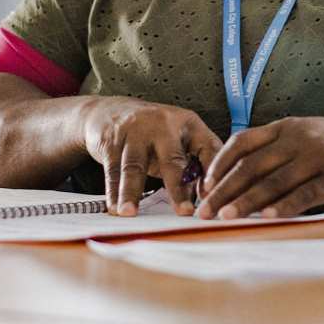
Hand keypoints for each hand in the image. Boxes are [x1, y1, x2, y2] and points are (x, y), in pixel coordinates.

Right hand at [80, 97, 221, 216]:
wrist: (111, 110)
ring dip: (132, 192)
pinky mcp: (112, 139)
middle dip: (178, 188)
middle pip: (172, 159)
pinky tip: (114, 208)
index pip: (208, 146)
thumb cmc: (153, 133)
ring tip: (131, 213)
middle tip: (184, 212)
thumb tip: (206, 200)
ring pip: (135, 165)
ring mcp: (136, 130)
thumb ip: (192, 167)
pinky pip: (113, 169)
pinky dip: (113, 191)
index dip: (212, 170)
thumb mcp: (177, 142)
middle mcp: (164, 124)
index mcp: (188, 124)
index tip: (212, 195)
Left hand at [197, 116, 323, 219]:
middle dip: (224, 189)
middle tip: (204, 210)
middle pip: (252, 165)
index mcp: (286, 127)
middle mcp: (298, 138)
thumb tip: (234, 180)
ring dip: (246, 201)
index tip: (204, 185)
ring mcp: (317, 156)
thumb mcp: (304, 135)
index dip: (220, 163)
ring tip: (226, 218)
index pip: (243, 142)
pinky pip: (304, 194)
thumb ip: (275, 150)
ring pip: (273, 181)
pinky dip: (283, 206)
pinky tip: (266, 218)